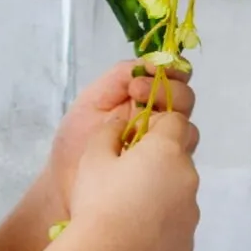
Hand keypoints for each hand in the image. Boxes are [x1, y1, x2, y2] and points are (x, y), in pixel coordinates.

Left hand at [47, 56, 196, 207]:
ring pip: (187, 128)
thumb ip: (118, 77)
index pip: (172, 78)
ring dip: (171, 118)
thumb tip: (150, 64)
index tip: (147, 73)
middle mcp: (157, 122)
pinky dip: (171, 148)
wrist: (63, 187)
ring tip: (139, 122)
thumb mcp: (91, 101)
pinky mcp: (164, 173)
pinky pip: (182, 157)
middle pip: (185, 100)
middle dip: (168, 90)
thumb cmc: (74, 144)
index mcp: (143, 100)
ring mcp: (162, 149)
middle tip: (137, 92)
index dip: (170, 69)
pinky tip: (145, 149)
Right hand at [62, 97, 200, 250]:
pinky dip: (162, 226)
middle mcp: (188, 178)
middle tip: (127, 180)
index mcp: (167, 151)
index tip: (136, 142)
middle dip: (159, 163)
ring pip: (180, 194)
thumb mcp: (93, 156)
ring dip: (162, 195)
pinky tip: (137, 236)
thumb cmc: (97, 201)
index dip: (156, 127)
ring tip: (129, 213)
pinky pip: (177, 226)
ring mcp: (192, 213)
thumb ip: (110, 131)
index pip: (176, 121)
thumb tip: (122, 124)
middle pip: (179, 159)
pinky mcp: (188, 242)